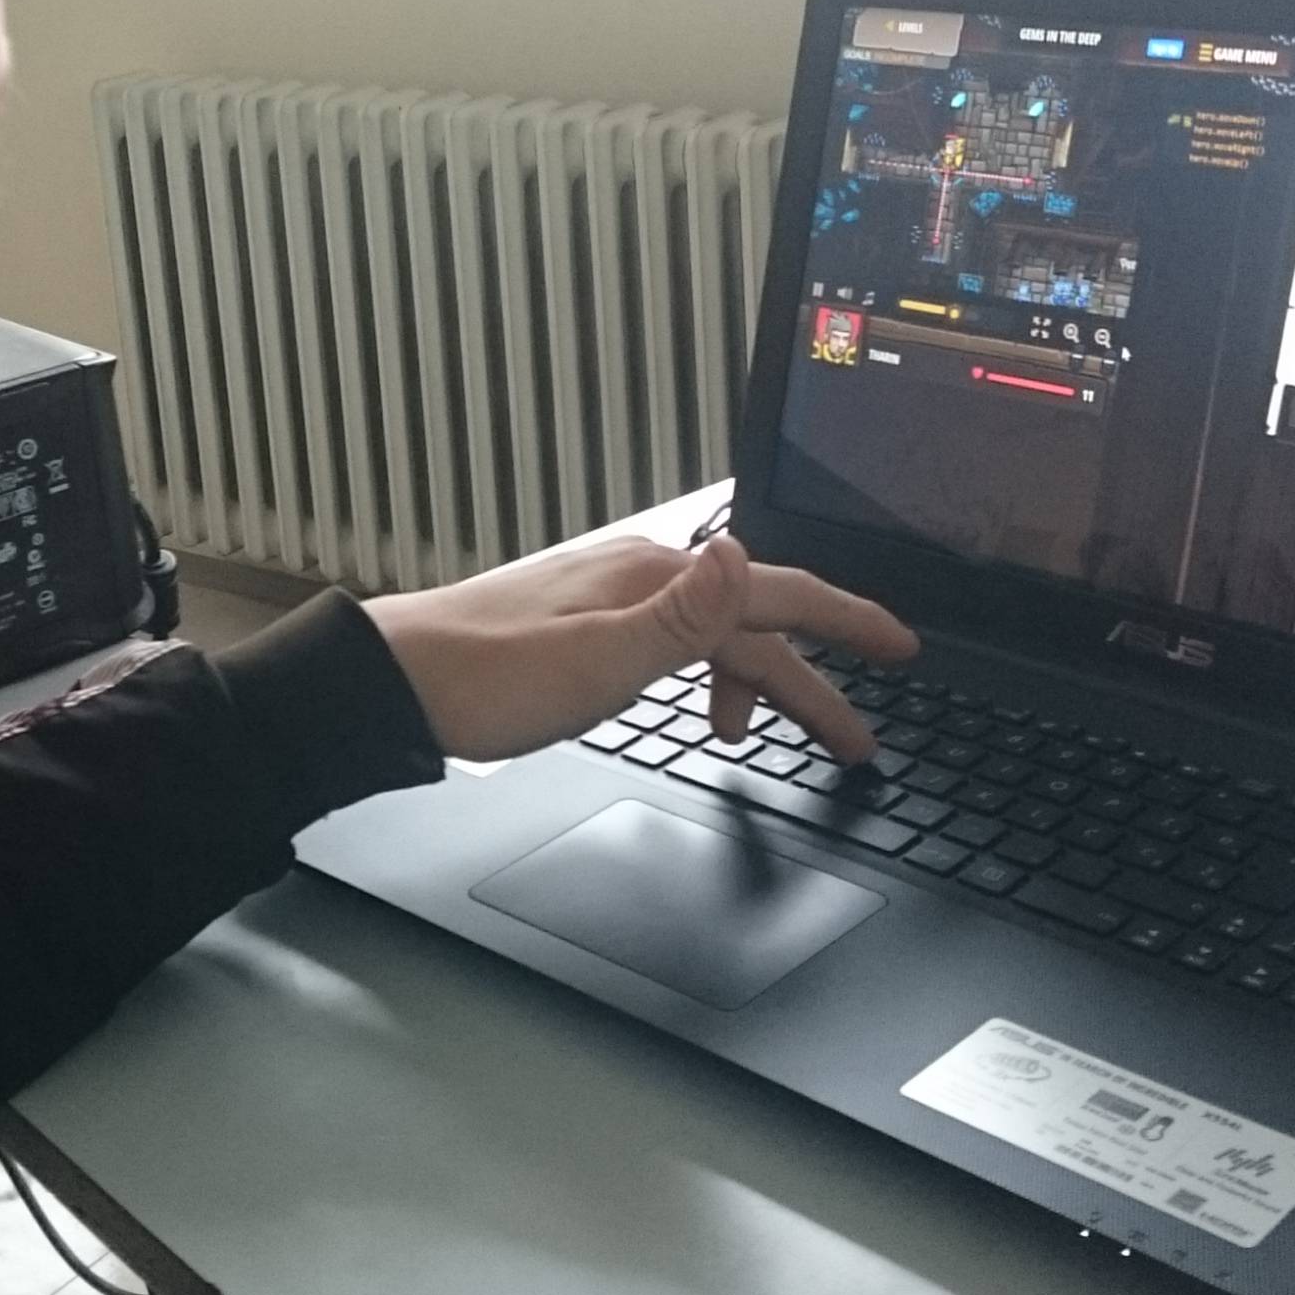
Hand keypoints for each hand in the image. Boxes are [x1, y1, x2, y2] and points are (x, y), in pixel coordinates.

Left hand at [363, 532, 918, 762]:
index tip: (901, 645)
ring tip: (777, 739)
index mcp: (654, 578)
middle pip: (754, 623)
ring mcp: (611, 597)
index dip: (847, 622)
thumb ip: (684, 617)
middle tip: (858, 733)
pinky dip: (706, 680)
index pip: (776, 592)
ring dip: (758, 687)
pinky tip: (695, 710)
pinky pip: (675, 644)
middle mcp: (639, 576)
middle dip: (814, 680)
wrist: (392, 687)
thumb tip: (747, 556)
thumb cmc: (483, 682)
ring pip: (715, 638)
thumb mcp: (598, 662)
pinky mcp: (586, 622)